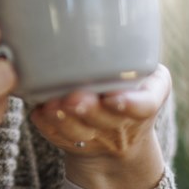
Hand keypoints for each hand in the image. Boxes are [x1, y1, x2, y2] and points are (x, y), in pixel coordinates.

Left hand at [29, 65, 171, 188]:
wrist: (121, 135)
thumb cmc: (130, 88)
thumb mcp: (145, 74)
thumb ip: (129, 60)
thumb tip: (94, 41)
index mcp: (150, 98)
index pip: (145, 105)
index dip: (130, 104)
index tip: (114, 100)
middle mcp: (128, 125)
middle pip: (107, 120)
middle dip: (87, 109)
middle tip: (72, 99)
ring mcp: (102, 141)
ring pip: (80, 133)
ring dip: (63, 120)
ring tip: (51, 105)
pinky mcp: (76, 147)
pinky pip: (59, 139)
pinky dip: (46, 126)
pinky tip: (38, 112)